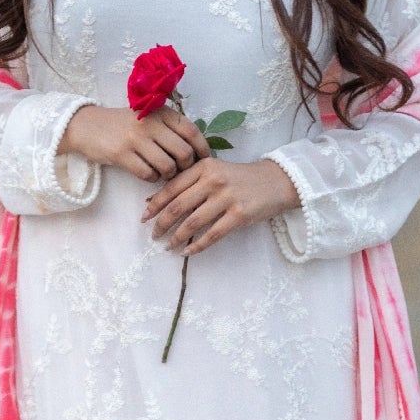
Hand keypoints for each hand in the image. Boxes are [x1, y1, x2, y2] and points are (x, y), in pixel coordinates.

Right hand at [59, 103, 207, 181]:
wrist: (88, 126)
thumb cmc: (124, 125)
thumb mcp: (148, 118)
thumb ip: (170, 129)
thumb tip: (196, 152)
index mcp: (160, 112)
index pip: (191, 131)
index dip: (202, 148)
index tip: (204, 159)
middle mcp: (150, 123)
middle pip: (183, 152)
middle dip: (186, 166)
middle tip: (181, 169)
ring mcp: (135, 138)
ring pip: (167, 166)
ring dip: (169, 175)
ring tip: (164, 172)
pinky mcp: (122, 154)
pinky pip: (148, 174)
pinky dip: (152, 178)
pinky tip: (149, 173)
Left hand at [143, 155, 298, 253]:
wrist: (275, 181)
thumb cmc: (239, 178)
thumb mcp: (213, 172)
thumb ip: (187, 183)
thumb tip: (153, 201)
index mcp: (204, 167)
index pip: (172, 188)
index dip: (155, 205)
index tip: (144, 218)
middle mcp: (214, 180)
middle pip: (178, 206)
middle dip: (162, 223)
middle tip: (153, 235)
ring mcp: (227, 198)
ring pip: (193, 222)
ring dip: (177, 237)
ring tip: (168, 245)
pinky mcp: (239, 215)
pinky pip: (212, 235)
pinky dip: (197, 246)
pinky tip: (187, 252)